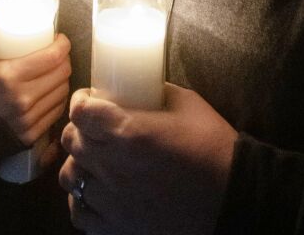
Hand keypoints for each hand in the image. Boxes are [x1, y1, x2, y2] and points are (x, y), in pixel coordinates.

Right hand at [0, 24, 70, 146]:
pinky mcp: (31, 133)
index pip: (52, 57)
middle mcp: (20, 99)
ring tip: (54, 71)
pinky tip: (51, 90)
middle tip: (58, 54)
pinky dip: (58, 97)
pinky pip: (57, 110)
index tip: (60, 39)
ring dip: (63, 78)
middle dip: (64, 59)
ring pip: (63, 90)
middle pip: (62, 72)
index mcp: (7, 76)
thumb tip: (9, 11)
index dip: (63, 44)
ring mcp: (27, 119)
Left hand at [58, 84, 237, 234]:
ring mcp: (111, 202)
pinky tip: (97, 195)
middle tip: (95, 128)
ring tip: (94, 162)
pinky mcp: (116, 229)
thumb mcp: (188, 104)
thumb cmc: (214, 147)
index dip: (81, 101)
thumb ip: (157, 92)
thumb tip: (139, 84)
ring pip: (70, 177)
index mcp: (128, 133)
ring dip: (80, 164)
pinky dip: (82, 202)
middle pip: (71, 141)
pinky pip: (80, 213)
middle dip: (80, 129)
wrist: (233, 198)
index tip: (89, 100)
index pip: (80, 112)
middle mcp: (112, 167)